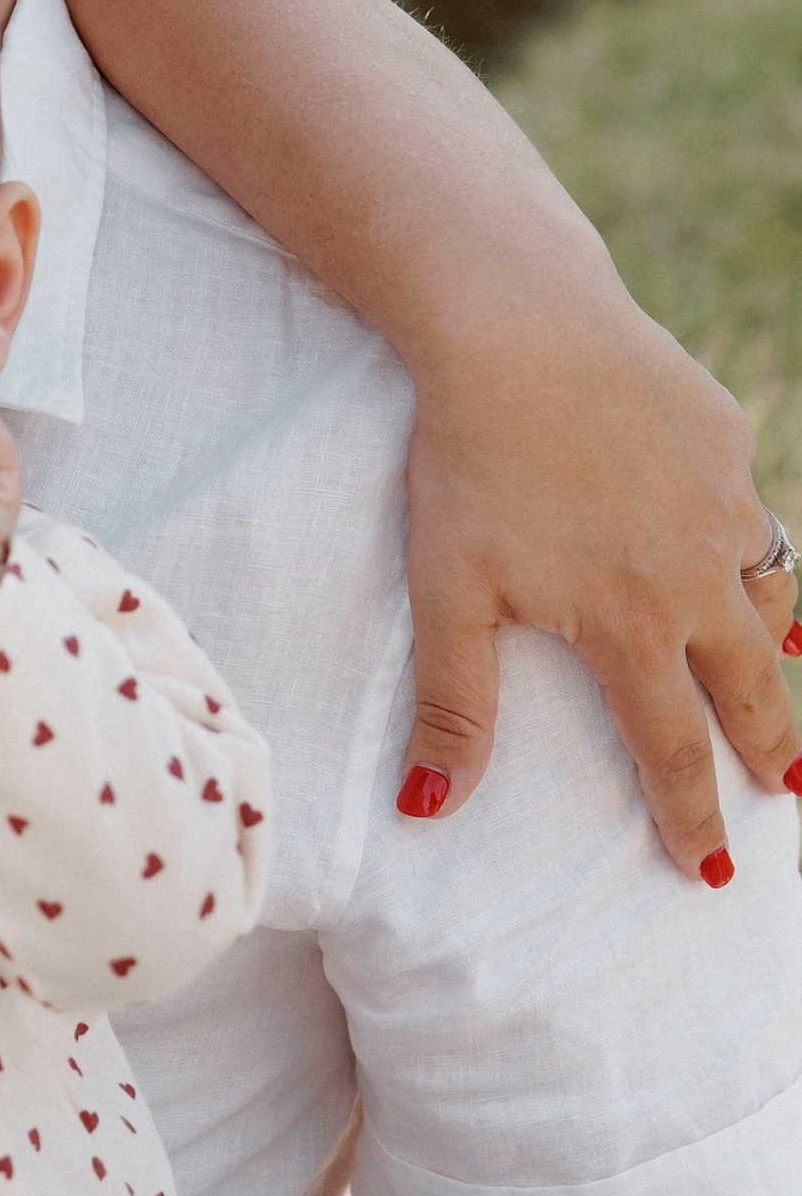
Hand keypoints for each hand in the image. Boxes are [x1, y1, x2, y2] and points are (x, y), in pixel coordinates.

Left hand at [399, 295, 799, 878]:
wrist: (519, 323)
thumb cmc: (469, 462)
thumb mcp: (448, 592)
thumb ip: (452, 706)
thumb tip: (429, 811)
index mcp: (632, 626)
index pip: (674, 750)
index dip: (694, 818)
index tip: (713, 872)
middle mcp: (697, 573)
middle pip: (750, 685)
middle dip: (770, 745)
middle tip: (787, 786)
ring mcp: (722, 499)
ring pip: (773, 590)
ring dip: (781, 644)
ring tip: (783, 675)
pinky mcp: (723, 433)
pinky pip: (750, 506)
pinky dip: (755, 544)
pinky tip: (742, 547)